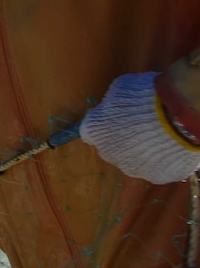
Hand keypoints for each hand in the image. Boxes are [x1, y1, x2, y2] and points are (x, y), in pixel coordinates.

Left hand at [80, 72, 199, 183]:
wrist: (179, 117)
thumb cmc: (145, 97)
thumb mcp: (120, 91)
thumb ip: (111, 104)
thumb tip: (112, 108)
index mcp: (95, 132)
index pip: (89, 131)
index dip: (101, 124)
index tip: (111, 117)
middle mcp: (109, 154)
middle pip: (110, 147)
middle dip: (119, 138)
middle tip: (137, 125)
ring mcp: (133, 168)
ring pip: (132, 160)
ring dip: (139, 149)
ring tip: (156, 134)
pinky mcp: (156, 176)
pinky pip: (155, 166)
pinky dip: (159, 158)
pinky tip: (169, 145)